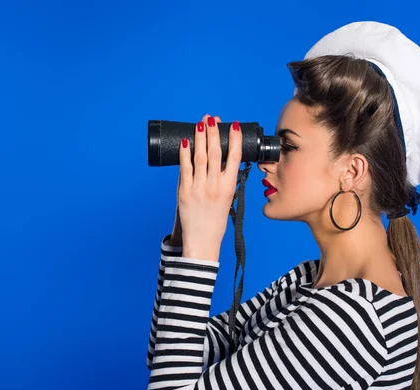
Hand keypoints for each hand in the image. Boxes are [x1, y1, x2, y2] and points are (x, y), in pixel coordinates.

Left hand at [167, 115, 225, 246]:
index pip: (234, 158)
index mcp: (229, 187)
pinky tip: (185, 141)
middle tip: (212, 119)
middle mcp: (214, 185)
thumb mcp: (228, 199)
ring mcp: (198, 188)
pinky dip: (185, 153)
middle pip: (215, 153)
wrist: (202, 241)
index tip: (234, 125)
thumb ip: (225, 181)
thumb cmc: (216, 221)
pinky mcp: (184, 191)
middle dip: (213, 133)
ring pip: (200, 157)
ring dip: (200, 138)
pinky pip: (184, 168)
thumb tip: (223, 161)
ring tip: (200, 124)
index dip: (234, 139)